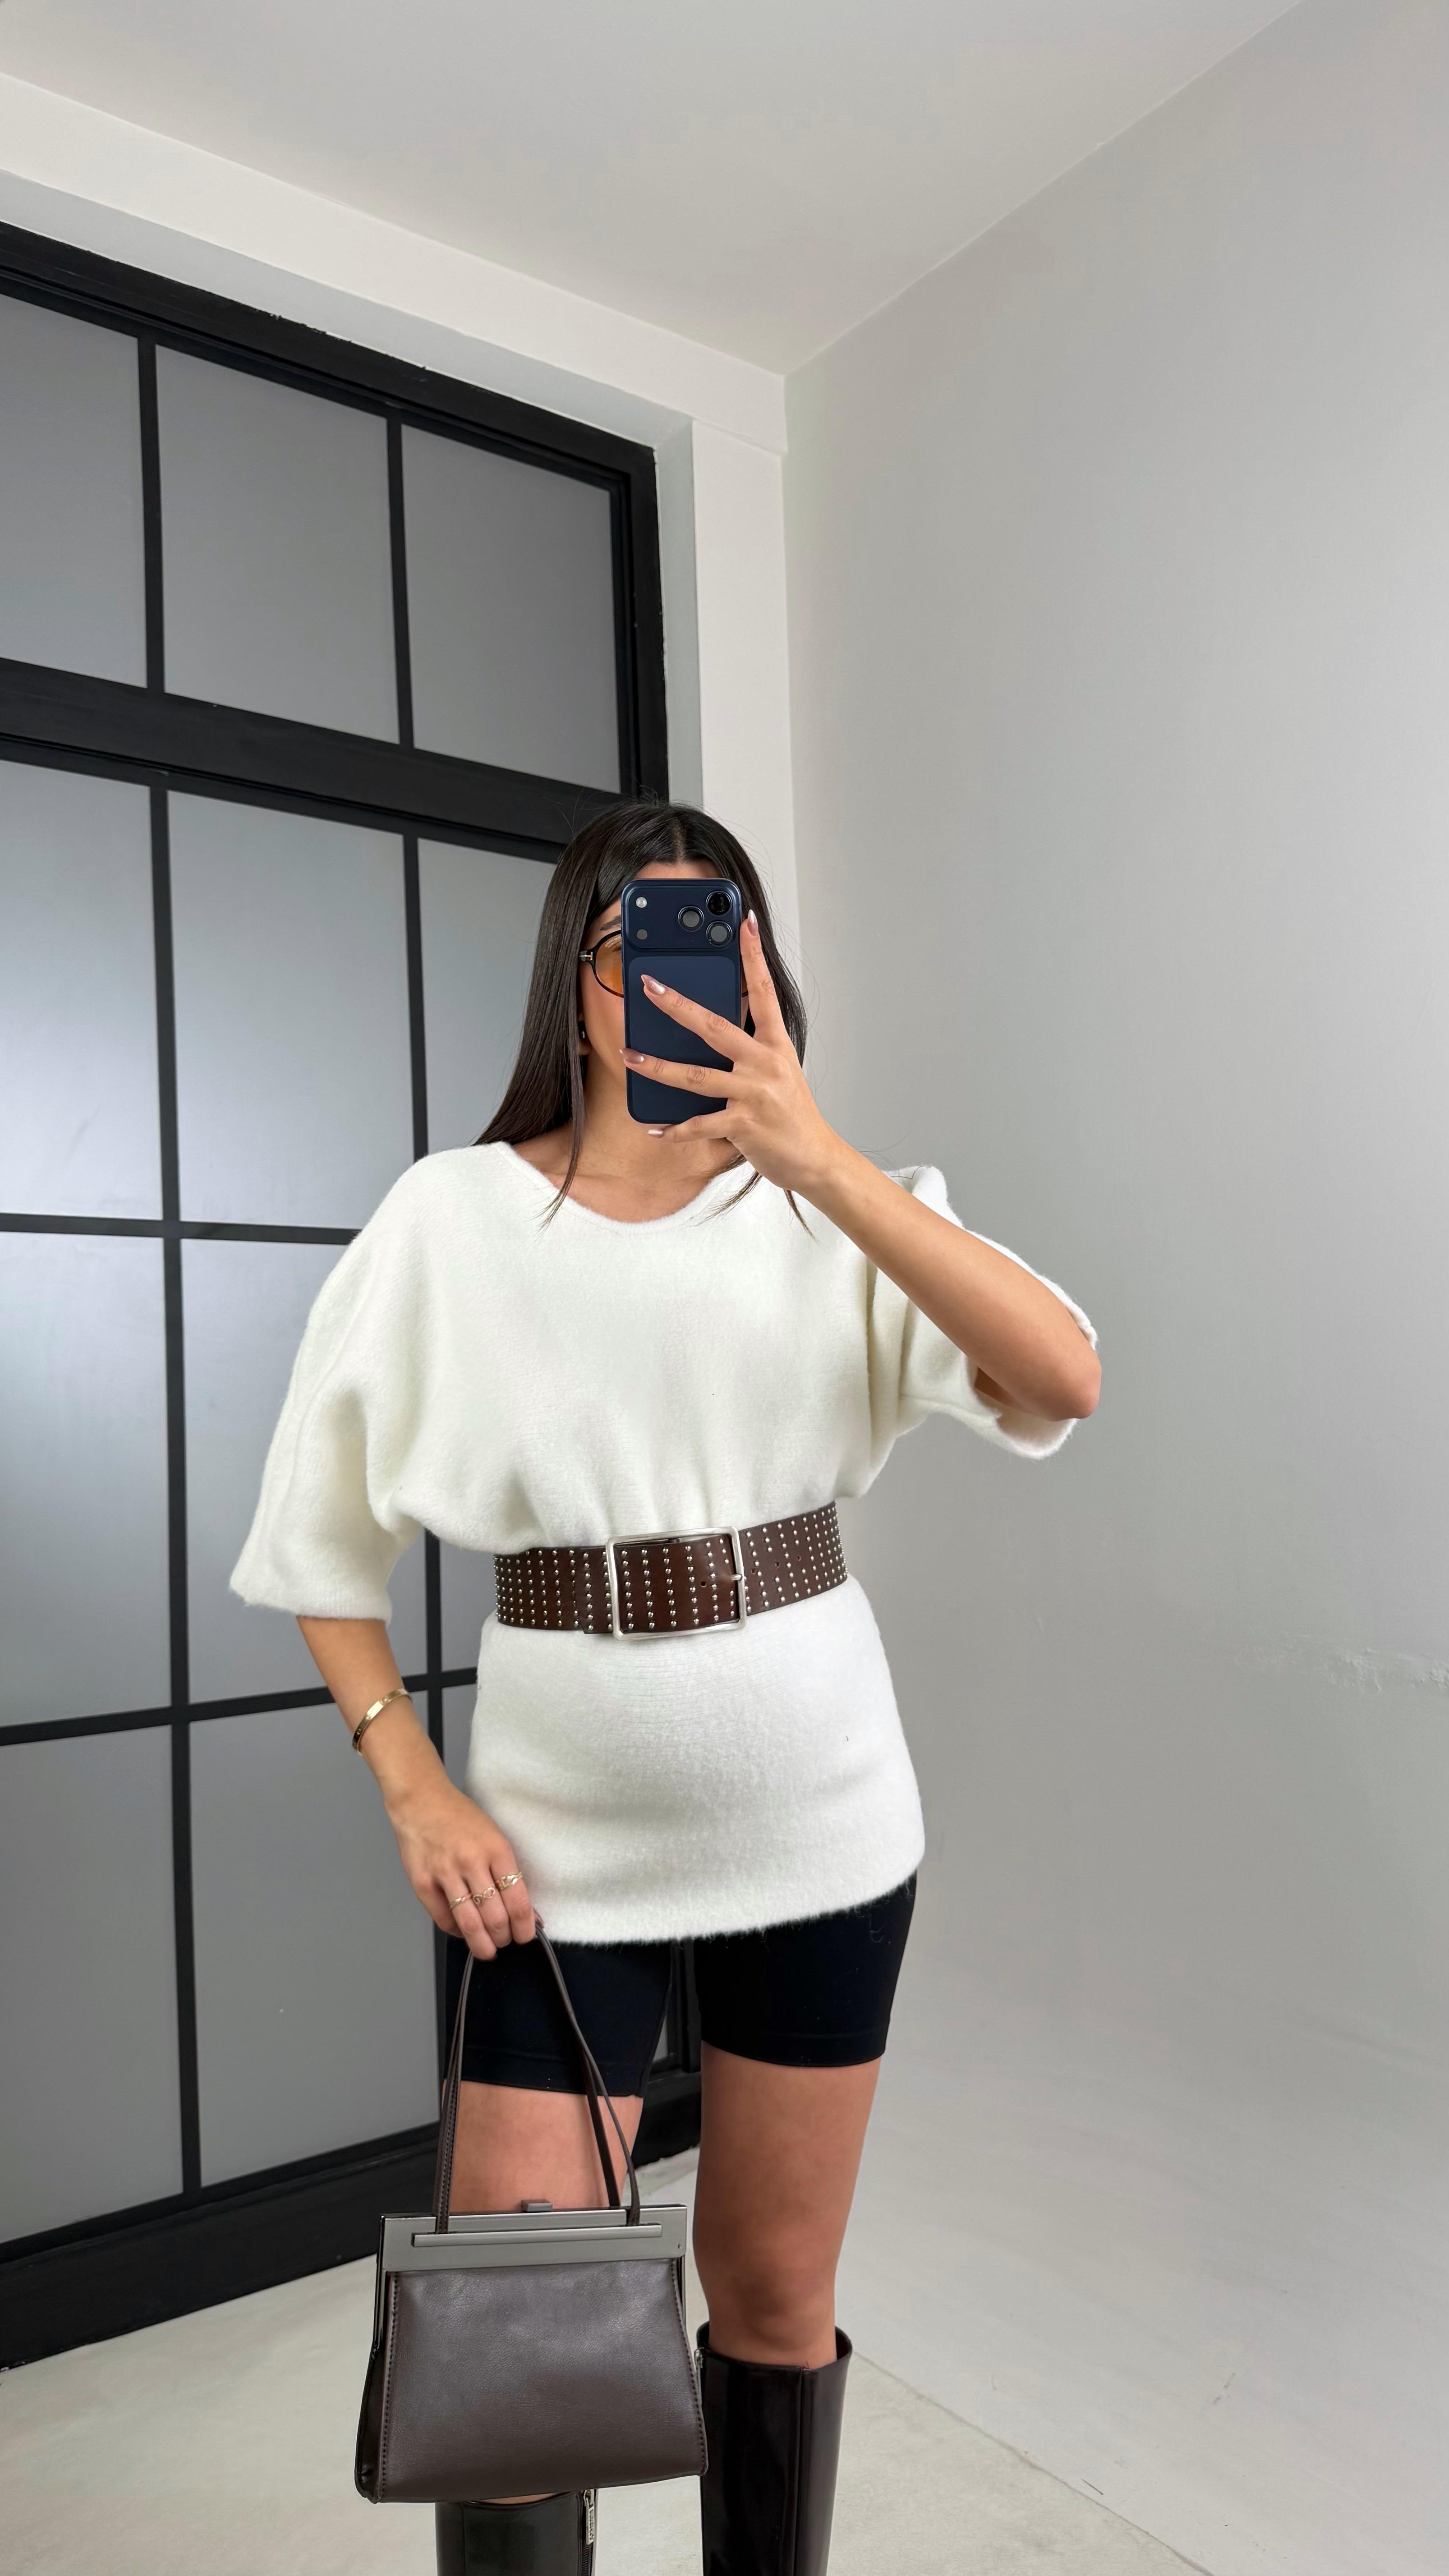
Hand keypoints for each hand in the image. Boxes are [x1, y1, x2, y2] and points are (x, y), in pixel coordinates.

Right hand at [384, 1773, 535, 1961]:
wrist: (421, 1800)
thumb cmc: (461, 1818)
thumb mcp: (494, 1837)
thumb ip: (507, 1872)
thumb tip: (525, 1911)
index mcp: (497, 1849)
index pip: (518, 1900)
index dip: (525, 1927)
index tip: (526, 1935)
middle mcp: (472, 1862)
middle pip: (495, 1918)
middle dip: (504, 1938)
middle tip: (505, 1941)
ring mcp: (445, 1873)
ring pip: (470, 1924)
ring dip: (482, 1945)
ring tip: (488, 1949)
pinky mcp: (422, 1882)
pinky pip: (444, 1919)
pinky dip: (456, 1932)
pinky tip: (463, 1931)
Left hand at [620, 910, 841, 1194]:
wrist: (814, 1158)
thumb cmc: (792, 1113)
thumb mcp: (778, 1070)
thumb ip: (750, 1048)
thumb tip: (708, 1027)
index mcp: (776, 1045)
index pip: (763, 992)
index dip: (754, 957)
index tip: (744, 924)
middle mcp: (765, 1064)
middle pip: (715, 1027)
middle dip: (678, 1005)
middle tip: (649, 985)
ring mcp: (754, 1094)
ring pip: (696, 1076)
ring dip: (657, 1066)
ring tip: (630, 1055)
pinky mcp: (744, 1125)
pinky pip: (699, 1125)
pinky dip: (674, 1129)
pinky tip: (654, 1128)